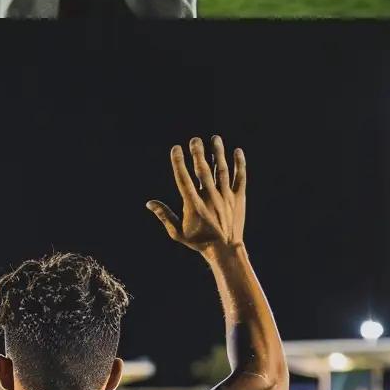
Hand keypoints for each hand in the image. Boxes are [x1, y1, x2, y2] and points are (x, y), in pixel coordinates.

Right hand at [148, 137, 246, 256]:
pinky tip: (238, 152)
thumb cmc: (199, 242)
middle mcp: (210, 198)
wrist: (226, 251)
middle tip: (195, 140)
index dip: (178, 163)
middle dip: (198, 153)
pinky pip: (240, 178)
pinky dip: (239, 164)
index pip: (183, 179)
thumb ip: (164, 216)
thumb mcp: (177, 232)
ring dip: (218, 153)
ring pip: (221, 170)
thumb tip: (149, 203)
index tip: (175, 148)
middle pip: (203, 170)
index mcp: (194, 204)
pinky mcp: (239, 198)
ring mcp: (226, 197)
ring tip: (215, 138)